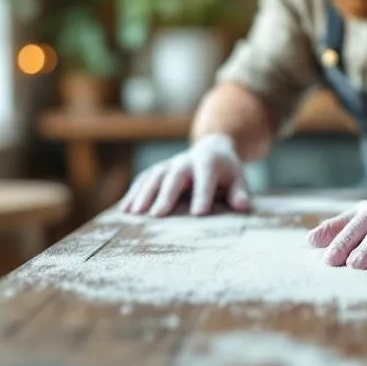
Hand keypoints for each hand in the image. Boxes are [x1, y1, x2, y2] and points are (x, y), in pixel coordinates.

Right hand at [119, 134, 250, 216]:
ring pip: (153, 177)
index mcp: (208, 163)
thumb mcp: (238, 178)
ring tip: (133, 214)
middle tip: (157, 216)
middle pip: (174, 177)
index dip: (202, 195)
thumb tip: (242, 206)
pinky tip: (124, 210)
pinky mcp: (157, 170)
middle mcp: (185, 161)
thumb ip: (239, 192)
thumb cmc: (226, 172)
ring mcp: (168, 164)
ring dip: (143, 194)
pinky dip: (133, 193)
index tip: (198, 214)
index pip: (205, 179)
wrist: (211, 150)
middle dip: (165, 195)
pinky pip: (142, 180)